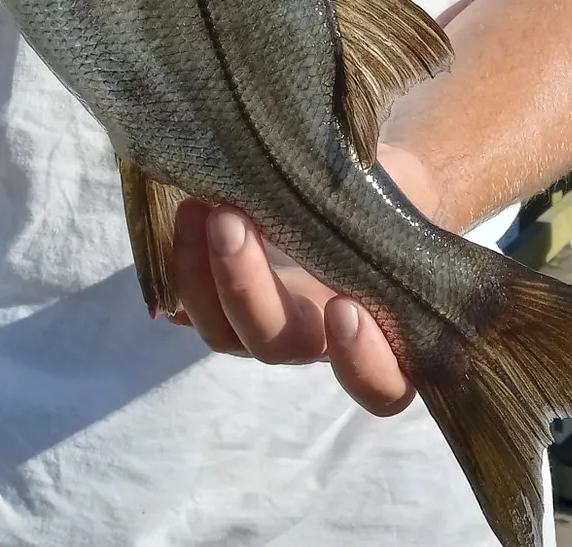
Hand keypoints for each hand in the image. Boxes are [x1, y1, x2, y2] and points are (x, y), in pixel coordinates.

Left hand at [170, 145, 440, 416]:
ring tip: (195, 206)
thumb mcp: (396, 199)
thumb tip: (347, 199)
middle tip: (231, 218)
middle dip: (246, 287)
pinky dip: (177, 275)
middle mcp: (317, 339)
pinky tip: (175, 230)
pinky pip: (192, 306)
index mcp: (378, 329)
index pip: (382, 386)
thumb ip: (380, 211)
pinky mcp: (224, 300)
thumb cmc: (390, 198)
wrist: (357, 186)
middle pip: (279, 345)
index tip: (344, 306)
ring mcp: (266, 323)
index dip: (363, 362)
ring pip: (223, 332)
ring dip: (199, 273)